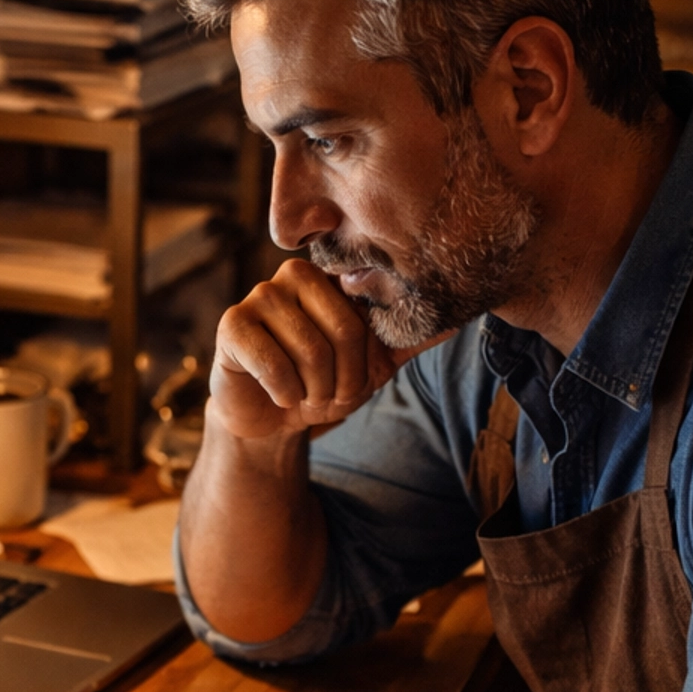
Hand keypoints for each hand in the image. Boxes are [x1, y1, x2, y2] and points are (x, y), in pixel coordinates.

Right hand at [209, 260, 406, 442]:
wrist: (273, 417)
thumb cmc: (323, 381)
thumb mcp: (375, 362)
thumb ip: (409, 338)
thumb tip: (460, 319)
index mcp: (333, 276)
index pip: (369, 316)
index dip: (364, 362)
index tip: (355, 382)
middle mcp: (294, 274)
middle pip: (343, 330)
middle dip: (343, 380)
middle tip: (329, 395)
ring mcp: (259, 296)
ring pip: (309, 349)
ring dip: (314, 390)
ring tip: (305, 395)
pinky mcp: (232, 325)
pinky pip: (272, 363)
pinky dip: (284, 393)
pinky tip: (279, 395)